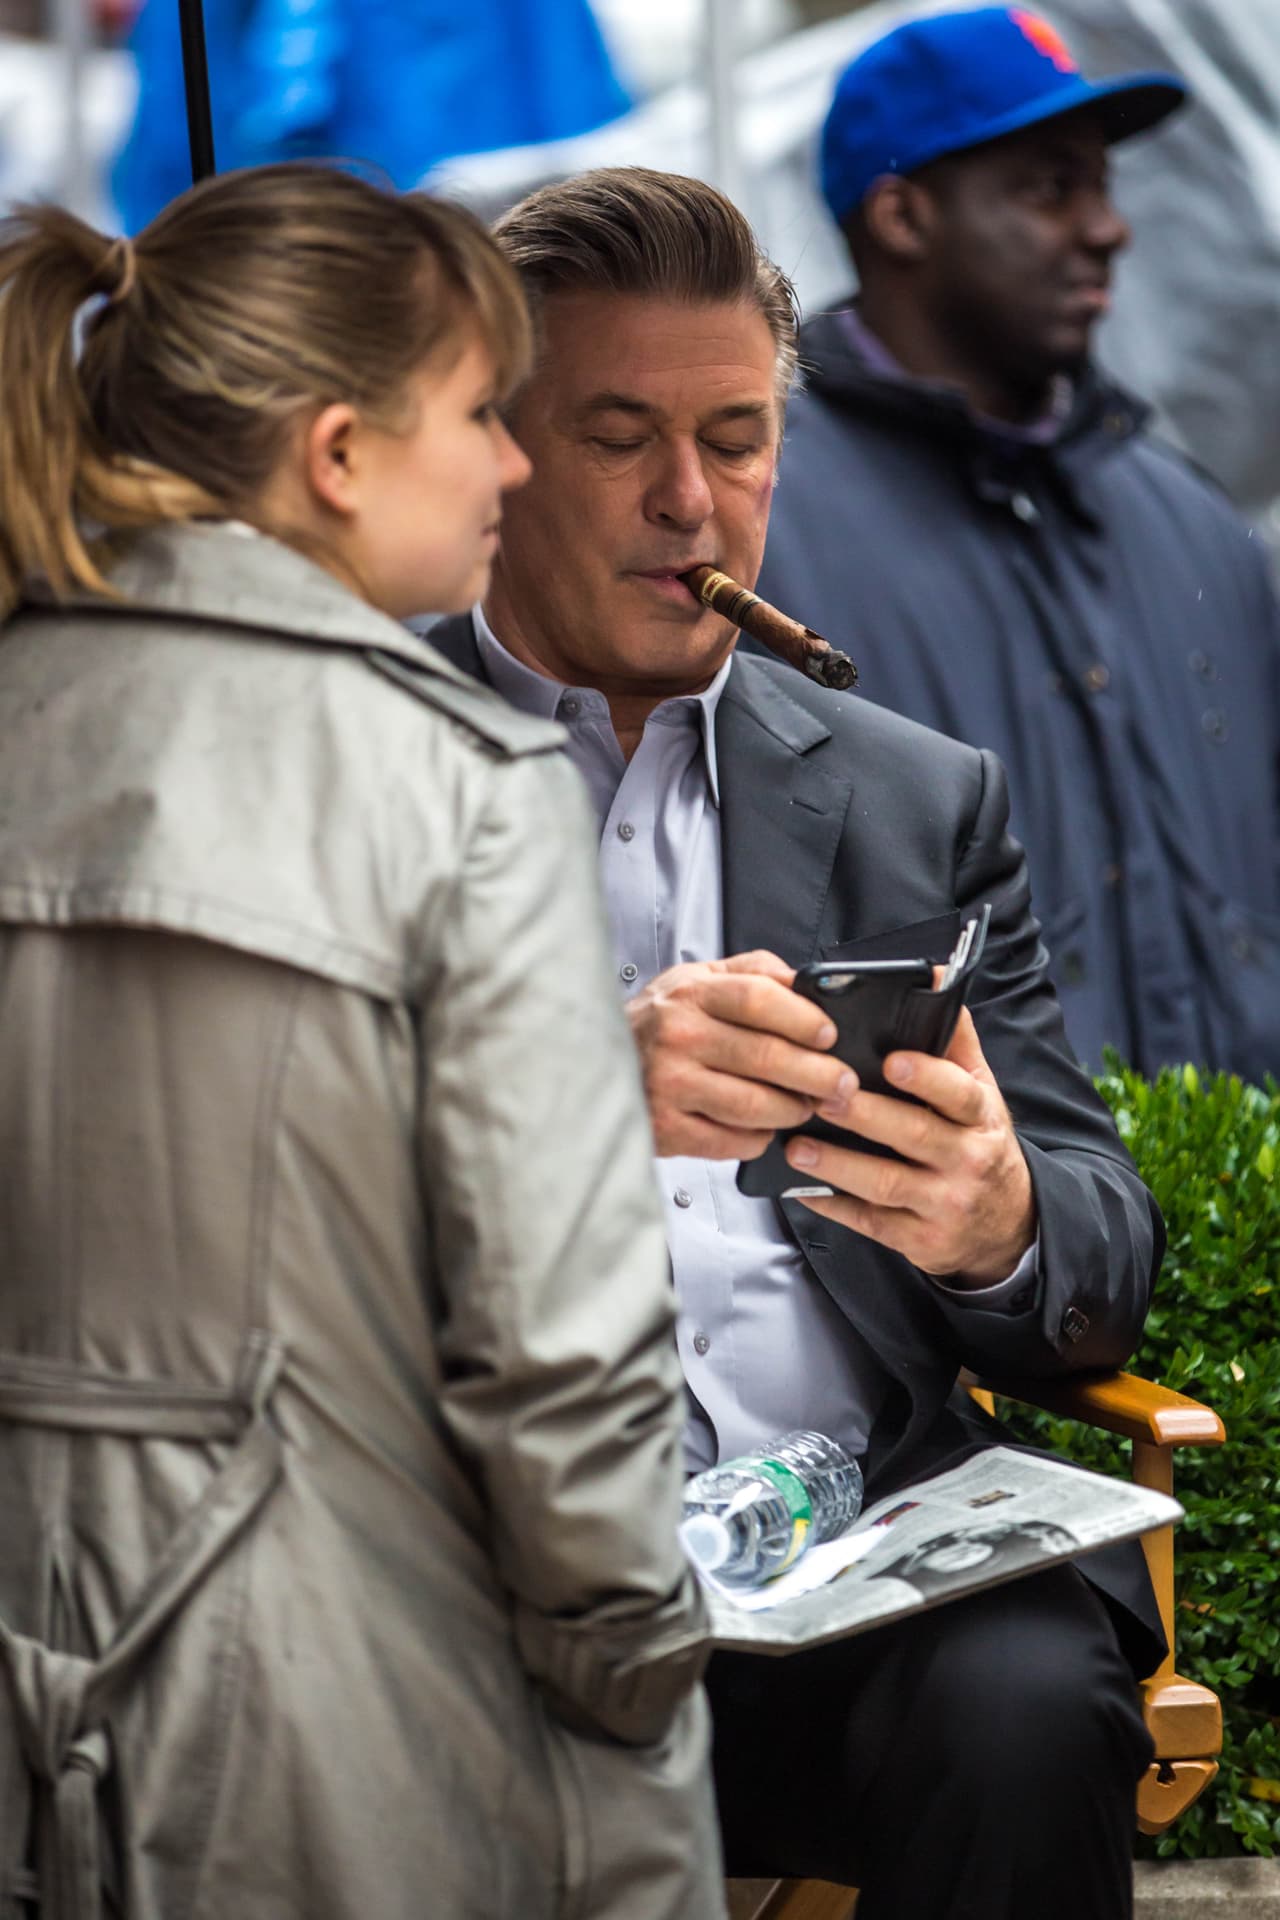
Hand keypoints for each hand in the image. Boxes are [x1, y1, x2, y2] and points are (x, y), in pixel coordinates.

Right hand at [625, 950, 853, 1160]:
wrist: (594, 1064)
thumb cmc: (658, 1023)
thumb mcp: (698, 979)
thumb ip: (753, 972)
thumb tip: (808, 983)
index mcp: (692, 992)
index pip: (759, 998)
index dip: (804, 1018)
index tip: (831, 1035)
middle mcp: (678, 1036)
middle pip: (767, 1057)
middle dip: (819, 1075)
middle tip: (842, 1084)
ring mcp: (670, 1084)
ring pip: (756, 1106)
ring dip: (793, 1110)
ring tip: (805, 1106)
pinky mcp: (667, 1128)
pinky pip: (733, 1141)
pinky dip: (759, 1138)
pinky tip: (763, 1127)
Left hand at [784, 1005, 1035, 1282]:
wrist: (1007, 1223)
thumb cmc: (977, 1140)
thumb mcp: (981, 1091)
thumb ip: (954, 1038)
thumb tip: (929, 976)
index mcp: (982, 1115)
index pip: (959, 1093)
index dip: (926, 1077)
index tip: (891, 1062)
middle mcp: (968, 1159)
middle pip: (914, 1136)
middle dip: (864, 1117)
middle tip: (820, 1097)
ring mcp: (943, 1204)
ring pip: (885, 1184)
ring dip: (836, 1164)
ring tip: (795, 1146)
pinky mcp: (919, 1239)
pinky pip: (870, 1222)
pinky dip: (833, 1204)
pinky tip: (801, 1188)